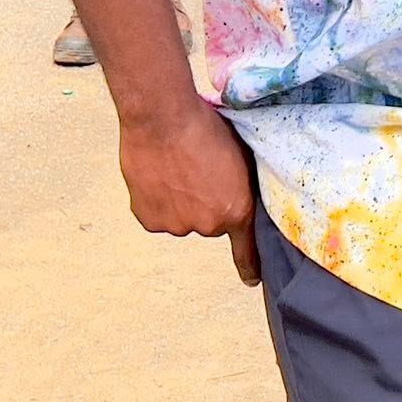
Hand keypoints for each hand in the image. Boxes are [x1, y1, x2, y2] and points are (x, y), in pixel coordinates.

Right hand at [117, 99, 259, 284]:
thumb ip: (241, 184)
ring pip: (182, 218)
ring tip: (177, 169)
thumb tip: (238, 193)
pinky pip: (158, 214)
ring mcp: (177, 226)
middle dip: (206, 203)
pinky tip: (159, 176)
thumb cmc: (207, 127)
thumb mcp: (241, 156)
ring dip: (180, 201)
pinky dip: (157, 200)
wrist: (163, 119)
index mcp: (237, 210)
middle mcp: (208, 226)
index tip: (252, 281)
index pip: (246, 249)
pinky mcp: (150, 221)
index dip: (250, 266)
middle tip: (199, 171)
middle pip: (210, 222)